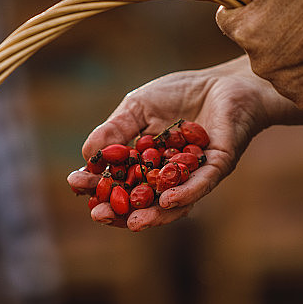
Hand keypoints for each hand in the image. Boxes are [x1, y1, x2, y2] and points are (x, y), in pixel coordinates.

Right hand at [67, 56, 302, 230]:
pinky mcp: (218, 166)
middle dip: (119, 212)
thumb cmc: (182, 93)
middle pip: (142, 202)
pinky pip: (200, 186)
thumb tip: (87, 154)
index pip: (119, 181)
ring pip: (172, 204)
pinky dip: (184, 196)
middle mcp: (170, 176)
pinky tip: (166, 201)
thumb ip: (115, 129)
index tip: (76, 184)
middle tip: (97, 215)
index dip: (98, 185)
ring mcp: (194, 175)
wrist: (226, 80)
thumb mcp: (138, 107)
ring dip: (151, 215)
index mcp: (147, 163)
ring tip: (131, 223)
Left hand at [194, 0, 302, 109]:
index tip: (266, 0)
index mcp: (243, 28)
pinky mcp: (302, 98)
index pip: (227, 19)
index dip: (245, 7)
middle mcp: (255, 61)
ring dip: (288, 53)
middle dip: (267, 30)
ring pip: (275, 66)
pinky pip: (298, 86)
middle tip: (299, 17)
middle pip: (252, 43)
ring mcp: (279, 83)